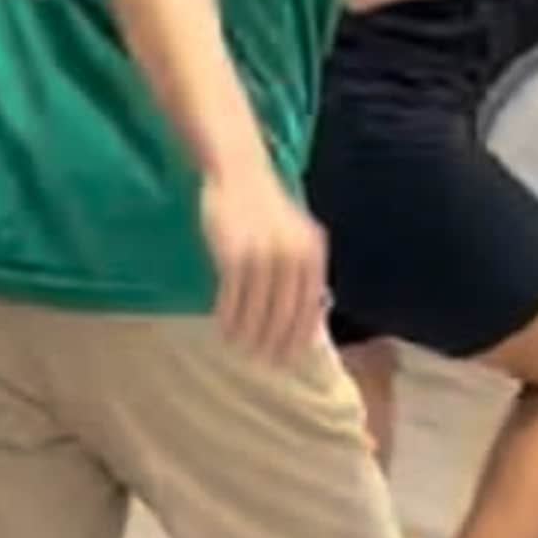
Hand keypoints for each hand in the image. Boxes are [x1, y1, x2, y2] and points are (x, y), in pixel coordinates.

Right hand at [200, 147, 327, 366]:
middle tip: (263, 364)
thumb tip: (310, 324)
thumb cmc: (266, 210)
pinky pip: (232, 298)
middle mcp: (292, 256)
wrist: (239, 173)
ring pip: (256, 311)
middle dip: (273, 345)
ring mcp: (262, 255)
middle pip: (284, 315)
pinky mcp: (234, 254)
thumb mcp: (296, 238)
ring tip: (240, 349)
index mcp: (313, 253)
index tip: (289, 361)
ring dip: (248, 336)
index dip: (298, 339)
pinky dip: (228, 318)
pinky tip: (224, 329)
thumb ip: (304, 275)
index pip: (309, 309)